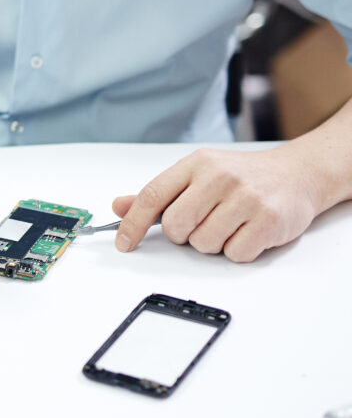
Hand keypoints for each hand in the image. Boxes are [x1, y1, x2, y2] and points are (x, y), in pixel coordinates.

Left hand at [112, 146, 319, 261]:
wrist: (298, 174)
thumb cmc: (243, 177)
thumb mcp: (198, 175)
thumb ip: (159, 194)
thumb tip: (120, 206)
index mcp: (196, 164)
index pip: (152, 196)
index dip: (132, 223)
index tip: (123, 243)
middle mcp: (219, 177)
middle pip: (176, 226)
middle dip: (183, 235)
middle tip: (201, 223)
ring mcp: (246, 198)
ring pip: (204, 243)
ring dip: (212, 243)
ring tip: (229, 224)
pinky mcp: (268, 220)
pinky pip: (234, 254)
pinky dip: (238, 250)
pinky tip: (248, 231)